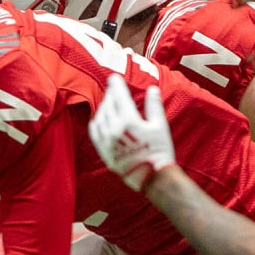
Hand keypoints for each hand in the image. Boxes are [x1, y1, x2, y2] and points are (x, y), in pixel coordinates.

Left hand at [88, 75, 175, 191]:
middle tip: (114, 88)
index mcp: (128, 120)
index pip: (119, 96)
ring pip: (100, 117)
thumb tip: (152, 89)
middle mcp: (113, 129)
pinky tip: (99, 118)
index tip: (114, 77)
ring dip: (104, 107)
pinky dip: (96, 122)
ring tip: (109, 102)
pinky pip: (94, 132)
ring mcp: (106, 141)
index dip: (116, 85)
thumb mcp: (160, 126)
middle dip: (111, 94)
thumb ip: (153, 106)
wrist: (151, 177)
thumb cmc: (158, 151)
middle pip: (108, 105)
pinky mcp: (103, 151)